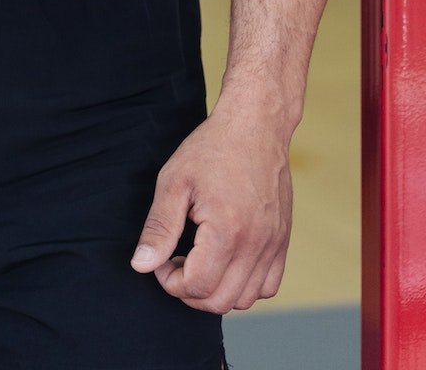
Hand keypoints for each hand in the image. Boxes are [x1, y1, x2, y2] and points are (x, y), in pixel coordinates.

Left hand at [130, 105, 292, 314]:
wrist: (256, 124)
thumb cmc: (213, 148)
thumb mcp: (175, 181)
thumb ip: (159, 227)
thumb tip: (142, 265)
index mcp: (226, 230)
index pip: (196, 287)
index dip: (170, 281)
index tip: (163, 258)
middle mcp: (255, 243)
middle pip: (220, 301)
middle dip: (190, 292)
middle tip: (178, 263)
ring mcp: (273, 243)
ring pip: (245, 299)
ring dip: (217, 291)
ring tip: (202, 262)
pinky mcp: (283, 239)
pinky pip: (268, 285)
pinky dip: (246, 286)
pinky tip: (228, 261)